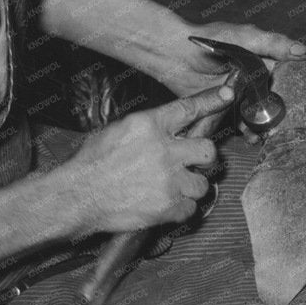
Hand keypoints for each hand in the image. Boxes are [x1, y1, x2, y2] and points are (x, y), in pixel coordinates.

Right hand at [69, 85, 232, 232]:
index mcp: (149, 125)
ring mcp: (168, 179)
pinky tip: (165, 204)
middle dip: (203, 156)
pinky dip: (181, 208)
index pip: (189, 108)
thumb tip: (165, 128)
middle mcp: (163, 150)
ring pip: (203, 183)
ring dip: (191, 186)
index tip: (227, 95)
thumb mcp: (116, 130)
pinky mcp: (167, 206)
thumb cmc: (91, 164)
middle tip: (193, 161)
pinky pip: (191, 208)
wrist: (78, 194)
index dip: (211, 101)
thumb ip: (146, 128)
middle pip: (208, 149)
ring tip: (173, 187)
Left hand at [158, 22, 305, 136]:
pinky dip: (243, 131)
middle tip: (283, 126)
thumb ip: (274, 44)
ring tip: (266, 135)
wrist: (174, 54)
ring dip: (263, 126)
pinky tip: (250, 137)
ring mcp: (239, 96)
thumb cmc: (210, 39)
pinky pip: (236, 123)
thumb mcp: (245, 37)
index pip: (287, 79)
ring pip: (257, 115)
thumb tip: (304, 51)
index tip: (305, 106)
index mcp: (263, 62)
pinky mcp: (223, 108)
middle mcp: (253, 80)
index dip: (297, 92)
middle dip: (279, 115)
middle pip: (273, 101)